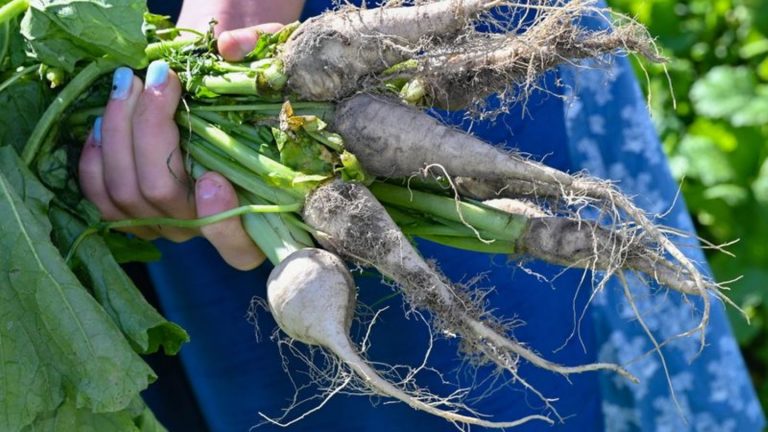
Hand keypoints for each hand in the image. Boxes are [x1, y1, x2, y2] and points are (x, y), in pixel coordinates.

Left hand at [78, 24, 282, 269]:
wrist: (232, 120)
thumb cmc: (256, 110)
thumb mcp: (273, 91)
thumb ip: (262, 72)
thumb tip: (230, 48)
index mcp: (252, 223)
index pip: (238, 249)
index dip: (222, 222)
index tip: (215, 180)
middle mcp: (205, 231)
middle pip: (164, 195)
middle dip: (150, 130)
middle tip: (156, 79)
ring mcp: (166, 226)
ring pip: (126, 193)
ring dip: (118, 133)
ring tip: (126, 85)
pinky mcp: (135, 218)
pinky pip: (103, 201)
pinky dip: (96, 161)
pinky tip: (101, 126)